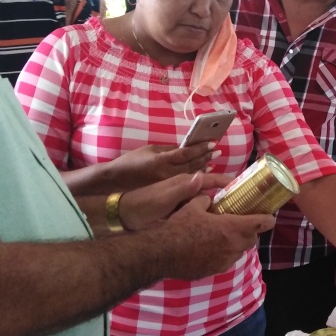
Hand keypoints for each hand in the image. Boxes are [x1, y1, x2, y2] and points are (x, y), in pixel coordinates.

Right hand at [102, 143, 216, 191]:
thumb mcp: (150, 150)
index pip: (186, 153)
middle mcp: (166, 174)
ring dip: (203, 168)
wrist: (117, 181)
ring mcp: (167, 185)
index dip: (201, 148)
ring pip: (190, 175)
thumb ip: (169, 150)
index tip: (213, 143)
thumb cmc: (132, 162)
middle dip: (206, 157)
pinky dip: (194, 178)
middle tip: (218, 151)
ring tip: (213, 161)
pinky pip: (184, 184)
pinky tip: (201, 174)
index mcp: (162, 161)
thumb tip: (186, 147)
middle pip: (192, 165)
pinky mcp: (166, 192)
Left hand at [118, 172, 232, 231]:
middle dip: (226, 191)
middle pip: (210, 186)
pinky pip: (197, 207)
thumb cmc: (144, 206)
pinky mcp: (176, 207)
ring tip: (233, 210)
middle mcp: (184, 187)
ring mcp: (180, 197)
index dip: (226, 181)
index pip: (211, 179)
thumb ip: (183, 187)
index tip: (243, 187)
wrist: (125, 215)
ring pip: (205, 197)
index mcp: (183, 181)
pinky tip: (213, 218)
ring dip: (218, 201)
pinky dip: (207, 210)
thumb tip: (203, 174)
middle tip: (243, 200)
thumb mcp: (164, 197)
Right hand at [156, 191, 274, 280]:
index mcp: (232, 228)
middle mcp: (233, 246)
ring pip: (239, 251)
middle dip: (250, 231)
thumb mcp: (193, 206)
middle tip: (241, 223)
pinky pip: (226, 260)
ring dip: (236, 243)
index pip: (261, 224)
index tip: (269, 216)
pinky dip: (223, 253)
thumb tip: (208, 198)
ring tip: (223, 236)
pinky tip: (210, 248)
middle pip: (251, 239)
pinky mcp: (215, 270)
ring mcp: (225, 261)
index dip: (268, 219)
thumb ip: (206, 200)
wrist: (162, 254)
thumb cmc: (179, 228)